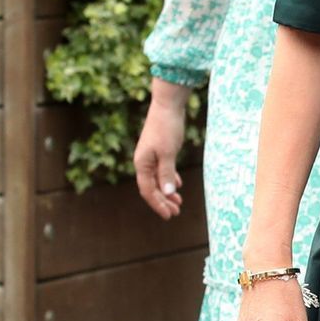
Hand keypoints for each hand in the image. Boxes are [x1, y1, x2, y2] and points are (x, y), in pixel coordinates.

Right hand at [134, 90, 186, 218]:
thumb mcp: (168, 153)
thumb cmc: (167, 128)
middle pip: (152, 187)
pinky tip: (177, 185)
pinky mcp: (159, 150)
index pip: (148, 190)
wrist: (167, 105)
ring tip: (178, 202)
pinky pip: (162, 170)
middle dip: (163, 201)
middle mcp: (143, 162)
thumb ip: (167, 173)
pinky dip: (169, 179)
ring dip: (167, 192)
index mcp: (142, 164)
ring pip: (157, 179)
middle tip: (176, 212)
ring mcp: (151, 156)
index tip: (169, 215)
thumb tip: (167, 193)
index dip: (158, 204)